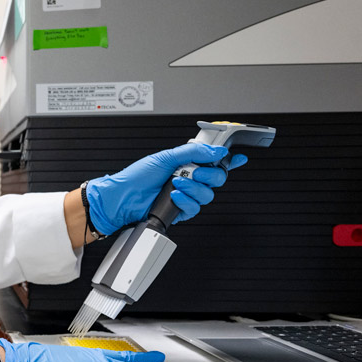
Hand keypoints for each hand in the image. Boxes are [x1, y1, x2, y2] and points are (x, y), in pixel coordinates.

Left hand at [85, 143, 247, 235]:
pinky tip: (174, 196)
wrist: (122, 198)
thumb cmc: (136, 177)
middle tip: (194, 172)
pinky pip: (195, 208)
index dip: (229, 159)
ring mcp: (185, 196)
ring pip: (208, 195)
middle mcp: (189, 179)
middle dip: (209, 175)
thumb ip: (192, 152)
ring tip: (176, 184)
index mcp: (186, 163)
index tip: (239, 157)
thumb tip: (216, 151)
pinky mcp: (180, 211)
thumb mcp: (165, 157)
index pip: (213, 160)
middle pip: (217, 179)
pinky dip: (186, 201)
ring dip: (194, 188)